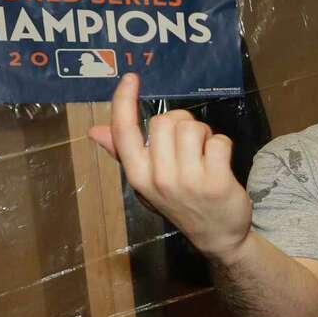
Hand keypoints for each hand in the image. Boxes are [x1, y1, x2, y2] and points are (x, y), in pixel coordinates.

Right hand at [87, 73, 251, 262]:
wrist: (217, 237)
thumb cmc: (182, 203)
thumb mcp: (148, 182)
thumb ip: (125, 153)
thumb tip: (95, 131)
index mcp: (138, 175)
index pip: (124, 132)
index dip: (123, 101)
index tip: (131, 78)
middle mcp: (159, 178)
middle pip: (166, 120)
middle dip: (182, 123)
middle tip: (190, 146)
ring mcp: (188, 181)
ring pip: (193, 127)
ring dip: (204, 134)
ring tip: (204, 155)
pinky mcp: (216, 182)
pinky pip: (218, 141)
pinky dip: (222, 145)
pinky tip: (220, 164)